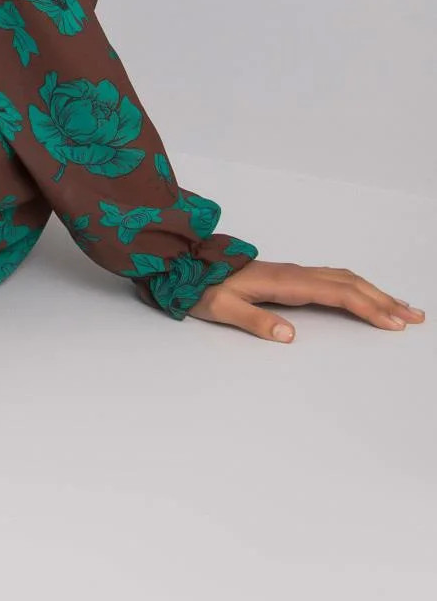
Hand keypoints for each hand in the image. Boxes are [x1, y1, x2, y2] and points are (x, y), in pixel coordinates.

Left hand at [190, 260, 425, 341]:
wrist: (186, 265)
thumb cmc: (202, 287)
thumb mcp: (222, 308)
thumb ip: (255, 320)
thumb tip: (289, 335)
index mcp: (284, 281)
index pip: (337, 293)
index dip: (367, 307)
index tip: (392, 323)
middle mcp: (295, 273)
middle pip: (350, 283)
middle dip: (384, 300)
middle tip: (415, 317)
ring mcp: (294, 273)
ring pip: (345, 278)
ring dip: (375, 292)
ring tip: (402, 308)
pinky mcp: (290, 277)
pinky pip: (333, 279)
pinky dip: (358, 288)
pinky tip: (367, 296)